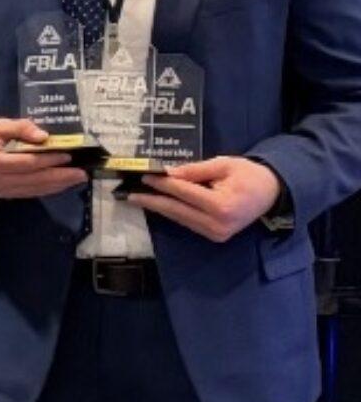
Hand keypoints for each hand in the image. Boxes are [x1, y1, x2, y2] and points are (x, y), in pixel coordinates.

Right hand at [0, 118, 87, 198]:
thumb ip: (19, 128)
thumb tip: (44, 136)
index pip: (27, 163)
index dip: (49, 160)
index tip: (68, 155)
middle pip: (35, 180)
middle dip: (61, 177)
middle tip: (82, 173)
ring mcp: (0, 190)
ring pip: (34, 189)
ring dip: (57, 185)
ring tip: (76, 179)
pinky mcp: (3, 194)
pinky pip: (29, 193)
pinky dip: (46, 189)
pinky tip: (58, 185)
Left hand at [131, 157, 281, 243]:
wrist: (272, 193)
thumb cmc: (249, 175)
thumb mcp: (224, 165)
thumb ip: (195, 170)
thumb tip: (168, 172)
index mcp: (222, 206)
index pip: (184, 193)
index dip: (162, 184)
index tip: (144, 175)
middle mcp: (217, 224)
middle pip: (176, 210)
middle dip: (152, 200)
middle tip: (129, 193)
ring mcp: (216, 233)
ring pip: (180, 218)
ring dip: (158, 208)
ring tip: (138, 197)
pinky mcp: (215, 236)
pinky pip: (188, 222)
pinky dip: (173, 212)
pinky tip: (158, 204)